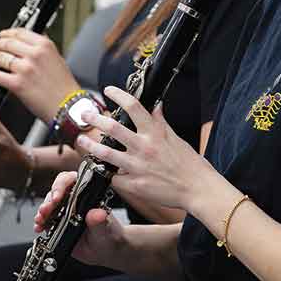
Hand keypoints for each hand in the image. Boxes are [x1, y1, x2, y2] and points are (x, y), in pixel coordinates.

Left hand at [0, 29, 80, 122]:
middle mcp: (34, 54)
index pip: (21, 33)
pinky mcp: (17, 84)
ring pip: (0, 57)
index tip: (3, 35)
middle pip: (8, 43)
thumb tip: (30, 43)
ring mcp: (25, 69)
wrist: (69, 107)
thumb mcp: (58, 60)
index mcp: (45, 46)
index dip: (8, 33)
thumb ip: (43, 50)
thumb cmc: (65, 88)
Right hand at [33, 171, 126, 266]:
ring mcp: (64, 212)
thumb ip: (100, 221)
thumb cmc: (110, 235)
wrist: (106, 251)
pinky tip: (39, 228)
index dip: (61, 185)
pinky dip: (40, 224)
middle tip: (45, 211)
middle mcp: (74, 200)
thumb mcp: (106, 229)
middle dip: (48, 201)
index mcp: (86, 194)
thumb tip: (97, 213)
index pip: (71, 180)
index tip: (57, 196)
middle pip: (55, 192)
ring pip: (48, 205)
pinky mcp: (57, 223)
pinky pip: (45, 220)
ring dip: (42, 212)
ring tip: (40, 220)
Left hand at [76, 86, 217, 213]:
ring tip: (82, 141)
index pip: (134, 106)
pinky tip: (100, 170)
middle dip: (94, 118)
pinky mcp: (135, 186)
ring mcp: (137, 167)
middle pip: (112, 127)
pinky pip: (113, 178)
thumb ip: (161, 122)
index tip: (108, 90)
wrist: (198, 189)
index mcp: (155, 133)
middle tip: (84, 115)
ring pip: (105, 154)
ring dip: (90, 145)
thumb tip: (156, 105)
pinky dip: (106, 173)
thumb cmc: (189, 164)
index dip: (118, 95)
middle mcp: (144, 147)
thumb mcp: (176, 138)